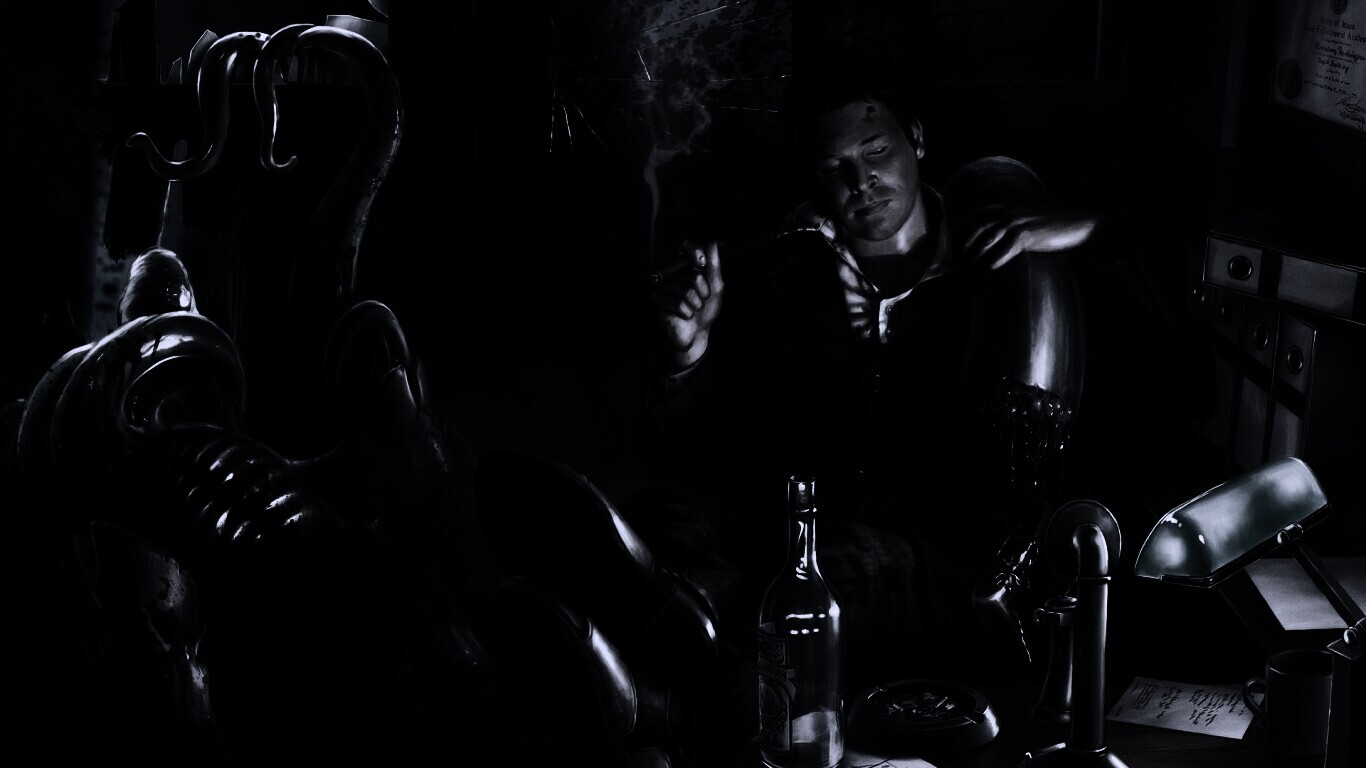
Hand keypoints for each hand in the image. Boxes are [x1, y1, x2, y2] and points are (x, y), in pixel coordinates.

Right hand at [650, 241, 722, 372]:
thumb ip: (714, 265)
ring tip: (692, 309)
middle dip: (703, 292)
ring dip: (695, 305)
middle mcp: (670, 273)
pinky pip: (678, 304)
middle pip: (692, 275)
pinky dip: (686, 313)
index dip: (695, 252)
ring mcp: (661, 287)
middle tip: (700, 300)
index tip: (703, 263)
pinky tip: (684, 316)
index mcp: (684, 266)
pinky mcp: (655, 301)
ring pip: (686, 291)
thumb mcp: (715, 287)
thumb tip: (715, 242)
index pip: (684, 246)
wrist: (695, 334)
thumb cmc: (704, 310)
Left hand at [964, 206, 1097, 270]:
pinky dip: (995, 260)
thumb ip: (1018, 222)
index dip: (968, 225)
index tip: (961, 239)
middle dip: (968, 242)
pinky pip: (1004, 250)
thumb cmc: (1057, 224)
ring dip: (978, 253)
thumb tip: (1006, 235)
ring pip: (988, 239)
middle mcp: (1012, 213)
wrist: (1080, 224)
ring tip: (972, 265)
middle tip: (963, 257)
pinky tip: (990, 269)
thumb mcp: (1033, 218)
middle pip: (980, 227)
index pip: (982, 213)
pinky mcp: (1027, 236)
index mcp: (1012, 207)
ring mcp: (1018, 224)